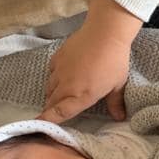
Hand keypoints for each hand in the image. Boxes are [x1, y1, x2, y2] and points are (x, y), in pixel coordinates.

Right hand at [38, 0, 141, 123]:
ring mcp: (59, 71)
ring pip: (49, 88)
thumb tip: (119, 118)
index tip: (39, 126)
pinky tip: (63, 76)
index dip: (48, 121)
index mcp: (81, 96)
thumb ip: (115, 103)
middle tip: (55, 113)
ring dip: (52, 95)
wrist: (104, 32)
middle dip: (51, 110)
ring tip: (60, 96)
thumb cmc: (114, 61)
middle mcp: (66, 86)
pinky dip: (54, 78)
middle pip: (51, 102)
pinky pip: (50, 73)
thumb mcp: (118, 84)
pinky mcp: (57, 58)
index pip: (59, 113)